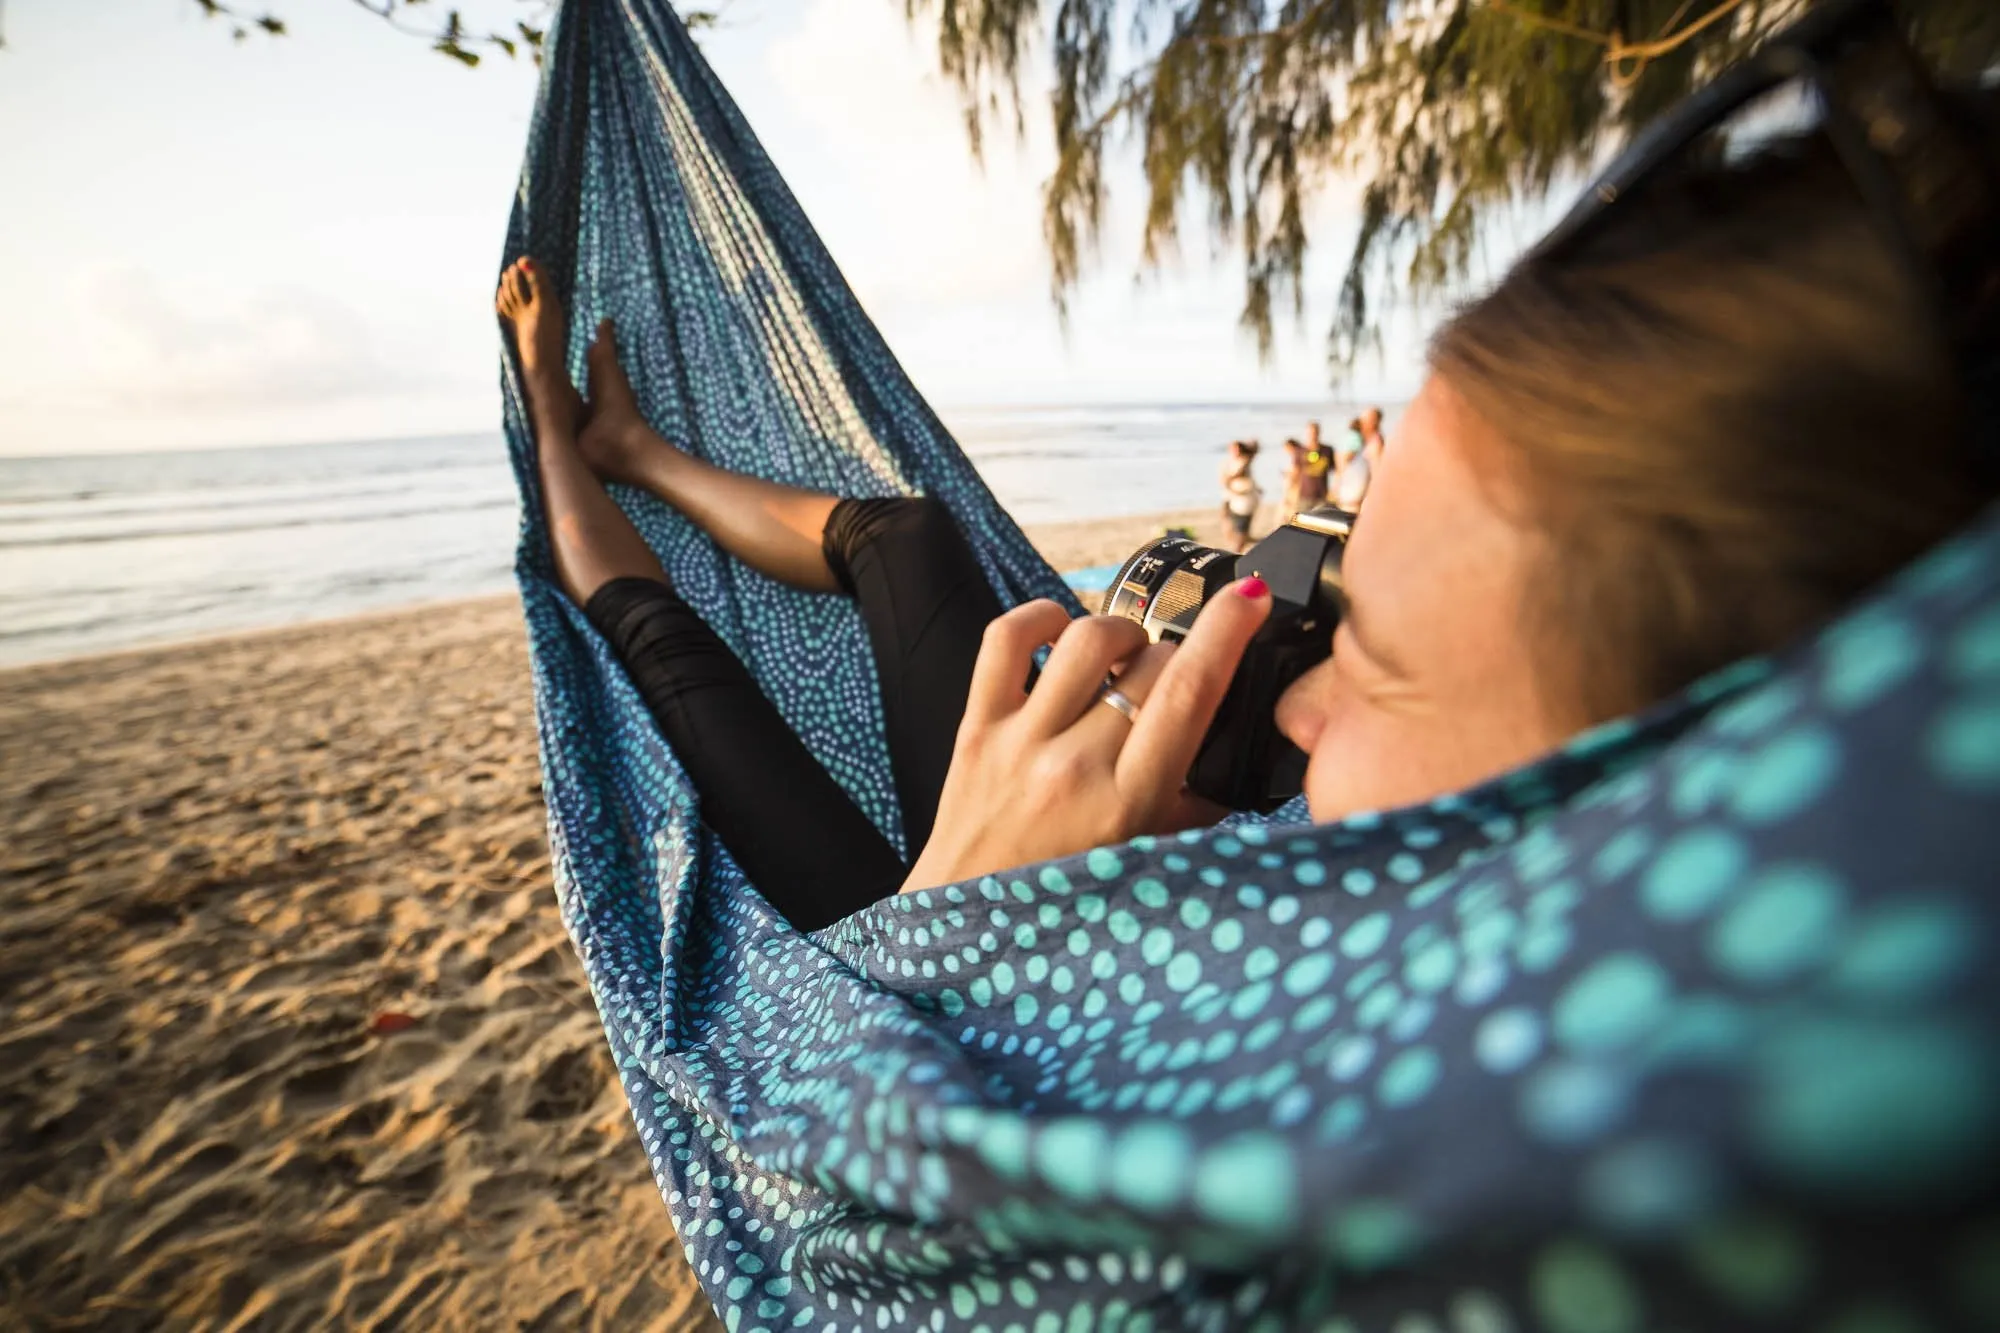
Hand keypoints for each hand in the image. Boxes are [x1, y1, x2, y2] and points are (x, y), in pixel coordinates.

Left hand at [902, 578, 1272, 892]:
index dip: (1226, 632)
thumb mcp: (1147, 864)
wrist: (964, 928)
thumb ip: (1192, 809)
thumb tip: (1235, 758)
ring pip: (1086, 639)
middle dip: (1180, 655)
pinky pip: (1006, 639)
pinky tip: (1062, 630)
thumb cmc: (1064, 902)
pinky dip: (1041, 617)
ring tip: (1130, 657)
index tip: (1251, 597)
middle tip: (1180, 679)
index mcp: (1126, 804)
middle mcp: (1071, 766)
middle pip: (1149, 664)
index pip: (1188, 693)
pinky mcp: (975, 727)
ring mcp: (1019, 742)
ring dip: (1123, 633)